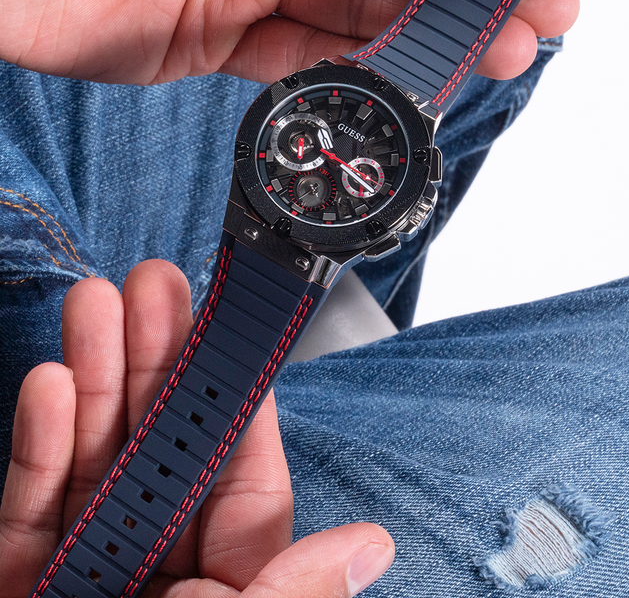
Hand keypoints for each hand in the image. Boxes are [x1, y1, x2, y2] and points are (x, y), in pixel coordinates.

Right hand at [0, 260, 394, 596]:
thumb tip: (371, 545)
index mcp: (228, 576)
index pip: (239, 466)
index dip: (234, 390)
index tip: (232, 324)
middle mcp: (159, 561)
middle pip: (162, 439)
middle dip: (156, 358)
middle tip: (156, 283)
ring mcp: (87, 567)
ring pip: (94, 453)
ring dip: (93, 375)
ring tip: (98, 304)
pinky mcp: (24, 578)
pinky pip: (31, 505)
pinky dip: (39, 444)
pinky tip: (49, 381)